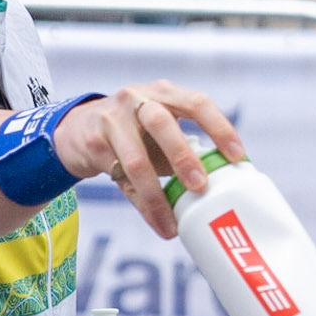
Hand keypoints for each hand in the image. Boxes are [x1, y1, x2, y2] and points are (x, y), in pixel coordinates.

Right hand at [53, 82, 244, 240]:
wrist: (78, 129)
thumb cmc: (134, 133)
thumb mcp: (159, 129)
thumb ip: (185, 148)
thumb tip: (221, 187)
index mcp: (164, 93)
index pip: (197, 103)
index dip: (220, 128)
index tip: (237, 156)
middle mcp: (137, 99)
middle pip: (162, 124)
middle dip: (183, 157)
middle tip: (200, 187)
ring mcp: (112, 120)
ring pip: (136, 160)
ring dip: (157, 195)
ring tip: (173, 222)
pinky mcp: (94, 144)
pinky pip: (121, 181)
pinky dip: (141, 205)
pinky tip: (157, 221)